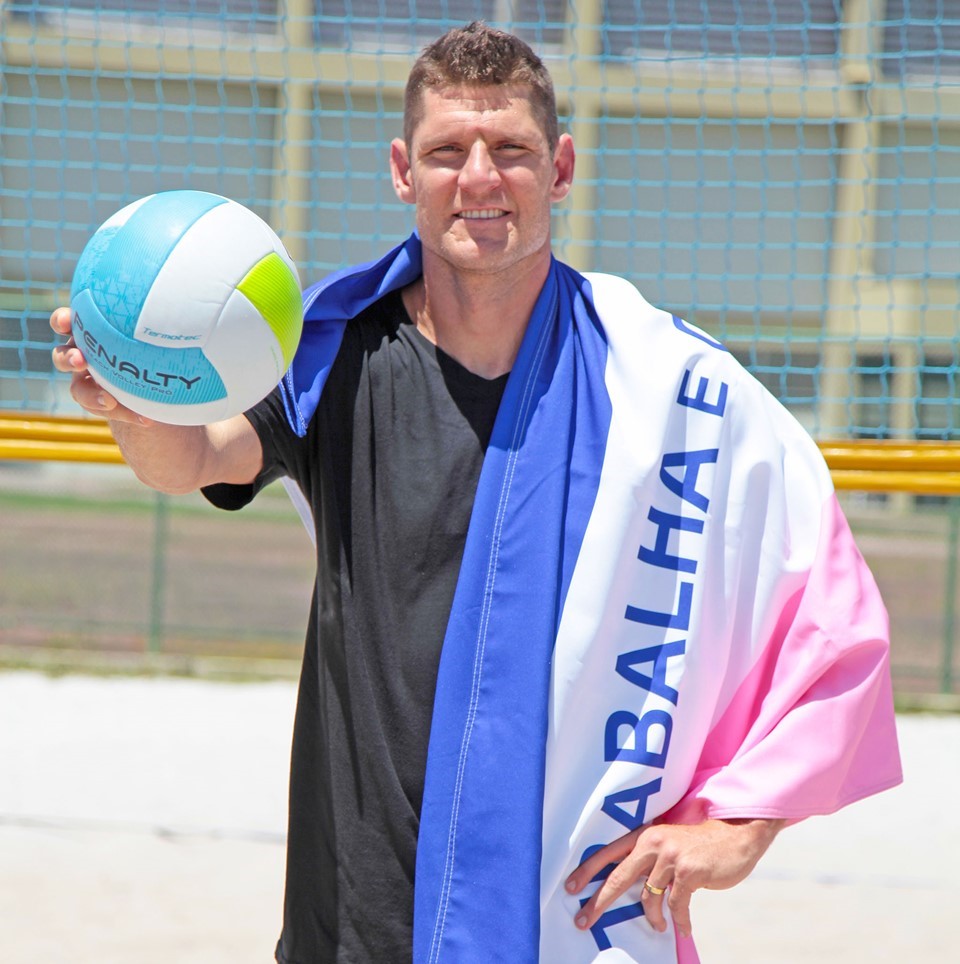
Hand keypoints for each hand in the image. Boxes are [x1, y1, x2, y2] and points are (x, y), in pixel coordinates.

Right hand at [49, 306, 152, 424]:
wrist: (154, 375)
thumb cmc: (150, 344)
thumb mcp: (148, 332)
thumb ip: (152, 325)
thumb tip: (184, 305)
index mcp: (88, 332)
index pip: (65, 322)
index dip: (62, 321)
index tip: (66, 323)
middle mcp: (84, 356)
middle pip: (62, 357)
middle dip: (67, 359)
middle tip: (80, 361)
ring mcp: (90, 383)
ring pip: (78, 391)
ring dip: (92, 396)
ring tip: (110, 401)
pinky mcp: (102, 404)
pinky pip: (108, 412)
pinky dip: (127, 414)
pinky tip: (147, 418)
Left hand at [565, 817, 784, 938]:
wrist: (736, 835)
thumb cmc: (700, 845)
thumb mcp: (669, 845)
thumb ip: (650, 861)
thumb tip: (630, 890)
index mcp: (644, 835)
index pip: (608, 853)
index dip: (587, 871)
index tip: (570, 889)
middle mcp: (653, 842)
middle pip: (618, 877)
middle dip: (598, 902)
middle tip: (582, 921)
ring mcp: (671, 856)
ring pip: (649, 897)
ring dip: (653, 917)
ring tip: (660, 926)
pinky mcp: (689, 872)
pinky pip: (676, 905)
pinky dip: (678, 920)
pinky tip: (683, 928)